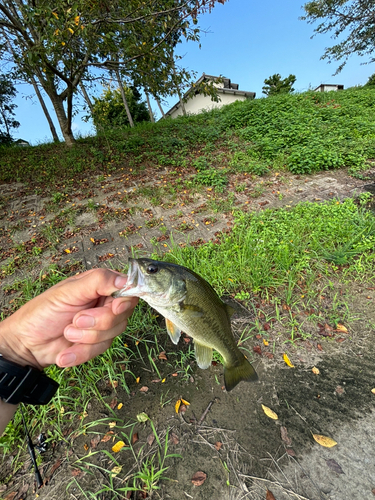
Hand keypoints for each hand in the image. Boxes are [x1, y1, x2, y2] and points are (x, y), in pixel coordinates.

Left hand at [0, 268, 137, 369]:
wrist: (26, 343)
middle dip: (97, 321)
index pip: (127, 289)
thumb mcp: (68, 292)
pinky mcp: (96, 344)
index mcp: (101, 285)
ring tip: (67, 332)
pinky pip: (100, 351)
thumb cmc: (42, 312)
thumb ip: (98, 282)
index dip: (124, 301)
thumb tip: (124, 279)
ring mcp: (102, 325)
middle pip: (122, 314)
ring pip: (112, 334)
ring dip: (85, 337)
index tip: (114, 307)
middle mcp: (105, 303)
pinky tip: (65, 353)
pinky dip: (80, 353)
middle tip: (76, 319)